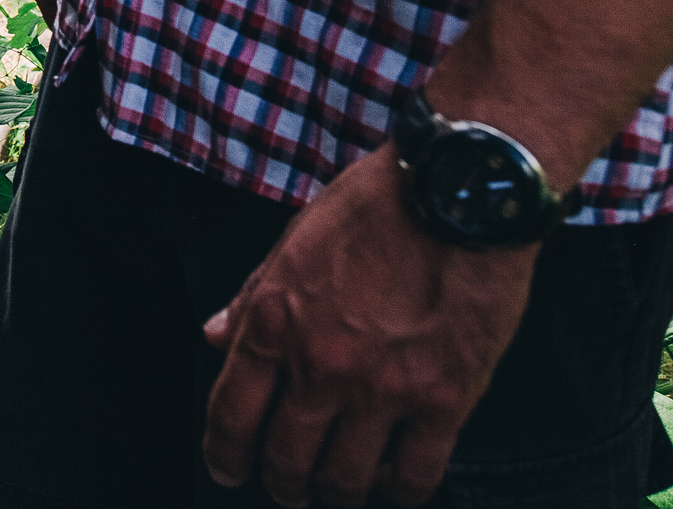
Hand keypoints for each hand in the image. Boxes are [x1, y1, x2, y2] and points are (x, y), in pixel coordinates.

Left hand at [201, 149, 534, 506]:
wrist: (459, 193)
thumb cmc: (376, 207)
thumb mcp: (293, 241)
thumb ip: (252, 299)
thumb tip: (213, 337)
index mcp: (275, 322)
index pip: (230, 412)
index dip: (224, 454)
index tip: (227, 470)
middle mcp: (321, 365)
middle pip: (286, 458)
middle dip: (281, 484)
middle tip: (286, 488)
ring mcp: (383, 389)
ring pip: (346, 477)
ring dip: (336, 493)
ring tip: (338, 490)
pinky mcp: (445, 400)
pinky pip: (416, 473)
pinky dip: (400, 490)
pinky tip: (395, 483)